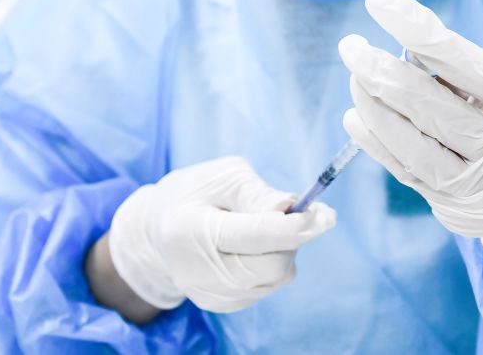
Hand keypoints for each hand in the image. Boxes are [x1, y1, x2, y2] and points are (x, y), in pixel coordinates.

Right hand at [108, 156, 334, 313]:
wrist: (156, 231)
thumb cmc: (193, 194)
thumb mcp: (221, 177)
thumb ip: (257, 193)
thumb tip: (293, 207)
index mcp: (192, 230)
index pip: (255, 235)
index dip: (295, 226)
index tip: (326, 214)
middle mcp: (199, 272)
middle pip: (273, 264)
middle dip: (292, 237)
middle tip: (294, 213)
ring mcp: (211, 294)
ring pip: (276, 276)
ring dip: (282, 249)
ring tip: (258, 227)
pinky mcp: (222, 305)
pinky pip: (268, 285)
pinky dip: (271, 263)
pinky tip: (249, 247)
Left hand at [339, 0, 482, 262]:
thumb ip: (467, 78)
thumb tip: (406, 47)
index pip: (463, 62)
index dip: (418, 30)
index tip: (380, 3)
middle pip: (428, 105)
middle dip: (381, 71)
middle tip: (351, 46)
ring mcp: (473, 182)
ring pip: (410, 143)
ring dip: (372, 105)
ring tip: (354, 77)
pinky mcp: (451, 207)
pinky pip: (404, 171)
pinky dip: (374, 141)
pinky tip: (354, 117)